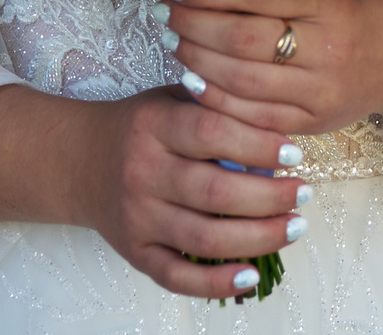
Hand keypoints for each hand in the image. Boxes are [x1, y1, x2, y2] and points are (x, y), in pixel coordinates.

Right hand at [68, 85, 313, 299]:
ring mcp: (138, 217)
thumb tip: (278, 122)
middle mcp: (143, 173)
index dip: (258, 144)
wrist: (78, 160)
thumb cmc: (140, 127)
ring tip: (294, 226)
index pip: (212, 132)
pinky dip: (216, 283)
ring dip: (258, 238)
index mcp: (153, 126)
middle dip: (270, 197)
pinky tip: (252, 275)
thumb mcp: (170, 98)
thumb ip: (216, 104)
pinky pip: (177, 277)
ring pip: (204, 239)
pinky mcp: (135, 252)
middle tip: (304, 193)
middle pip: (215, 192)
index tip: (294, 152)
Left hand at [163, 0, 382, 151]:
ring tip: (172, 40)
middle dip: (191, 24)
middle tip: (163, 10)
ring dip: (195, 59)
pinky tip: (193, 78)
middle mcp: (329, 48)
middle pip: (241, 39)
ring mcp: (322, 91)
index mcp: (332, 0)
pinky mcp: (317, 122)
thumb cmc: (360, 1)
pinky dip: (215, 98)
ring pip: (241, 80)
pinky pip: (253, 115)